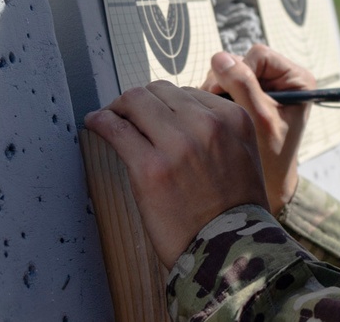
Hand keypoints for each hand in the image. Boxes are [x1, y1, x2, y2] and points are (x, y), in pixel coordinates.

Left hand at [85, 81, 267, 267]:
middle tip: (127, 112)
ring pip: (136, 100)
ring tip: (108, 115)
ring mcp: (178, 144)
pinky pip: (116, 129)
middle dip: (140, 100)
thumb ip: (218, 128)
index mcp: (233, 118)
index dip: (166, 102)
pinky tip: (95, 122)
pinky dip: (101, 120)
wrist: (230, 249)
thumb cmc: (235, 207)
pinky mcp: (150, 167)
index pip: (187, 92)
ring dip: (118, 106)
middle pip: (159, 91)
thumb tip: (176, 114)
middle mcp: (207, 124)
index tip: (152, 114)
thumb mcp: (243, 153)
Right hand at [201, 44, 313, 215]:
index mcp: (297, 80)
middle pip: (243, 60)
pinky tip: (218, 116)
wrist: (269, 183)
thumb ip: (243, 86)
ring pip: (232, 71)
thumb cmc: (271, 158)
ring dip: (219, 89)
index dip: (238, 70)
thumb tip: (220, 57)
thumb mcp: (259, 120)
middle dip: (225, 81)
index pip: (260, 55)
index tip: (223, 94)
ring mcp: (266, 85)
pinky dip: (218, 96)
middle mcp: (283, 78)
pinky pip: (227, 83)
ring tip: (218, 115)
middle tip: (217, 106)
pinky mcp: (251, 95)